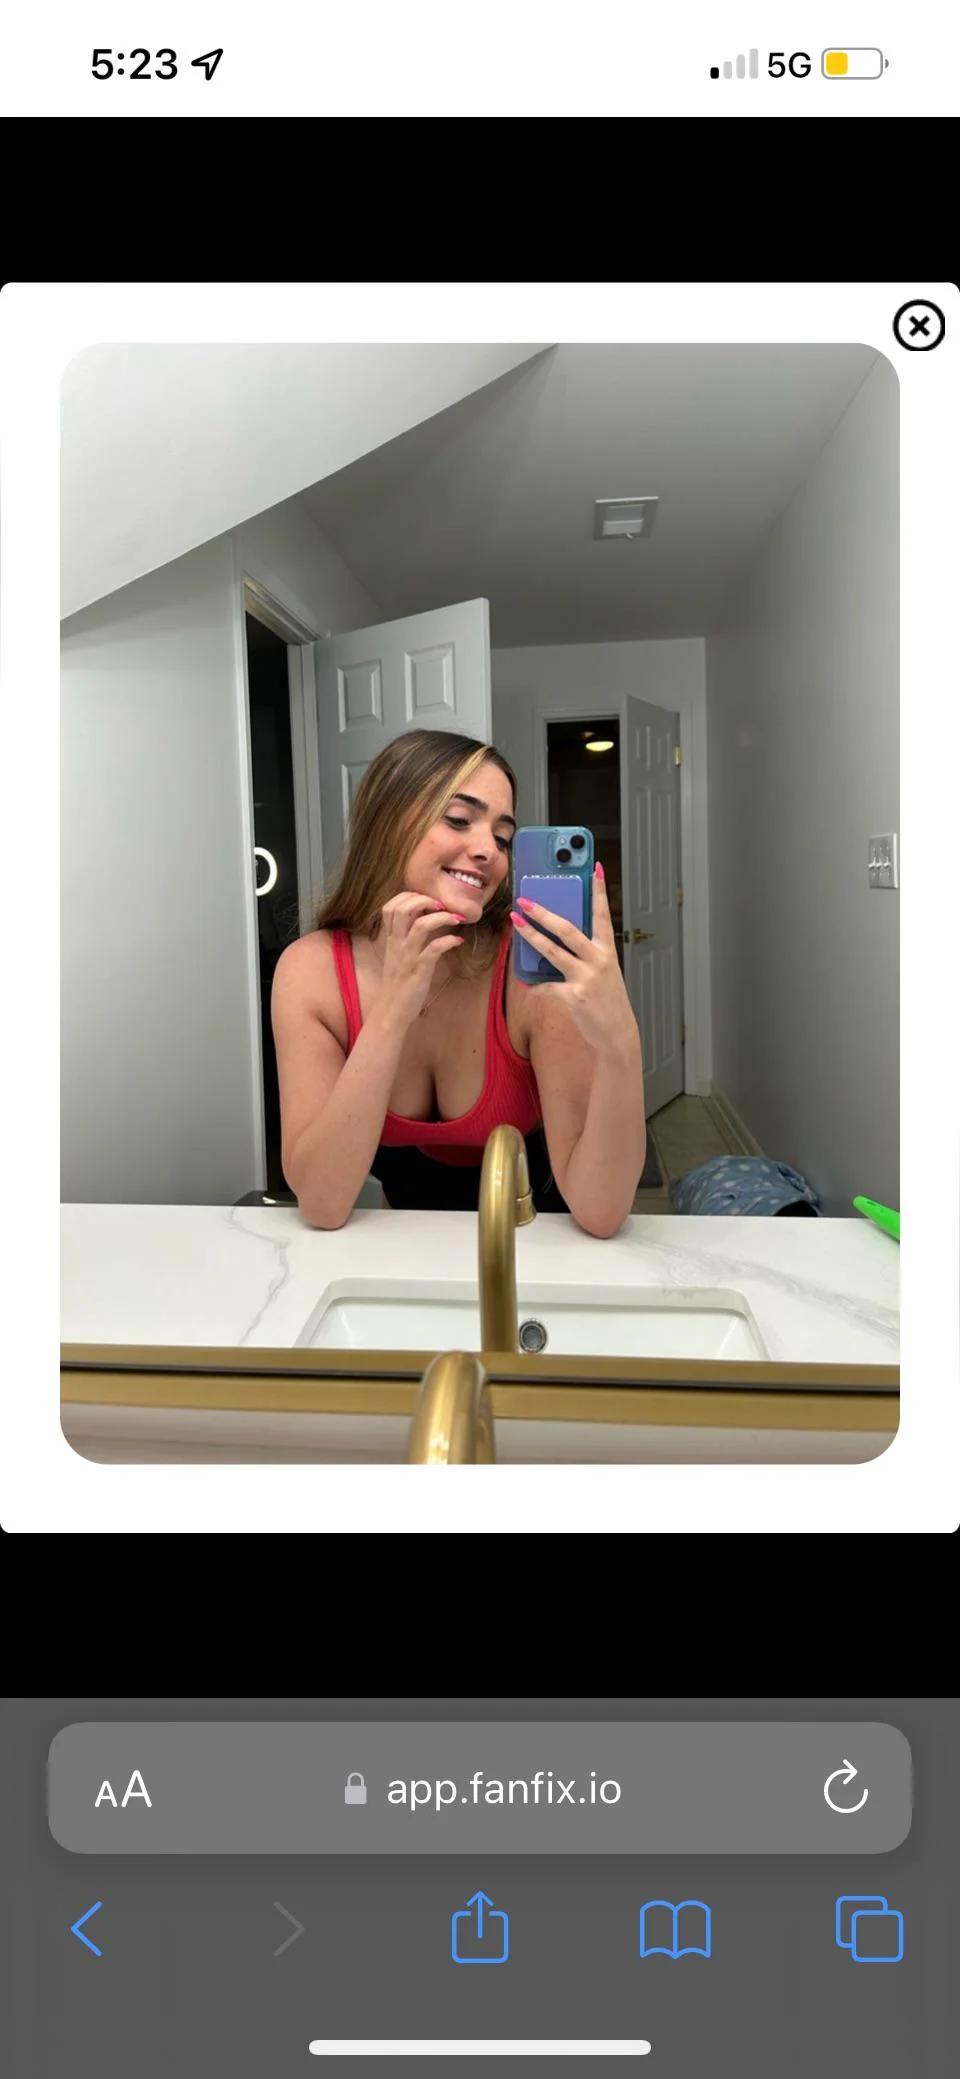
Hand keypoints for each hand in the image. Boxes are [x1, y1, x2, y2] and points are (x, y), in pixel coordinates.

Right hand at [375, 890, 466, 1025]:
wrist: (390, 1011)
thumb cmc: (397, 984)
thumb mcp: (398, 956)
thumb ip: (406, 938)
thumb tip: (423, 921)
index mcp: (390, 939)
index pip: (391, 906)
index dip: (409, 896)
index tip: (427, 899)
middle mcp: (397, 944)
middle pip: (403, 909)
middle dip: (424, 900)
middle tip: (442, 905)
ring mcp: (407, 957)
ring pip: (420, 926)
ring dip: (441, 917)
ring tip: (456, 918)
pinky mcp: (419, 971)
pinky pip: (434, 949)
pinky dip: (449, 941)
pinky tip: (458, 940)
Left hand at [510, 866, 639, 1054]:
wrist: (616, 1034)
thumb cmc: (607, 1001)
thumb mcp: (603, 972)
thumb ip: (585, 954)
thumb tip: (558, 938)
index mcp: (607, 951)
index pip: (603, 914)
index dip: (599, 891)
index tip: (596, 868)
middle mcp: (598, 961)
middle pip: (567, 929)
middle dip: (544, 912)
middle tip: (526, 900)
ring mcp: (585, 978)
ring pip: (552, 951)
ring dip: (531, 936)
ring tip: (515, 923)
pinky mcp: (573, 996)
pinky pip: (546, 986)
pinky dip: (536, 986)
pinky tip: (530, 985)